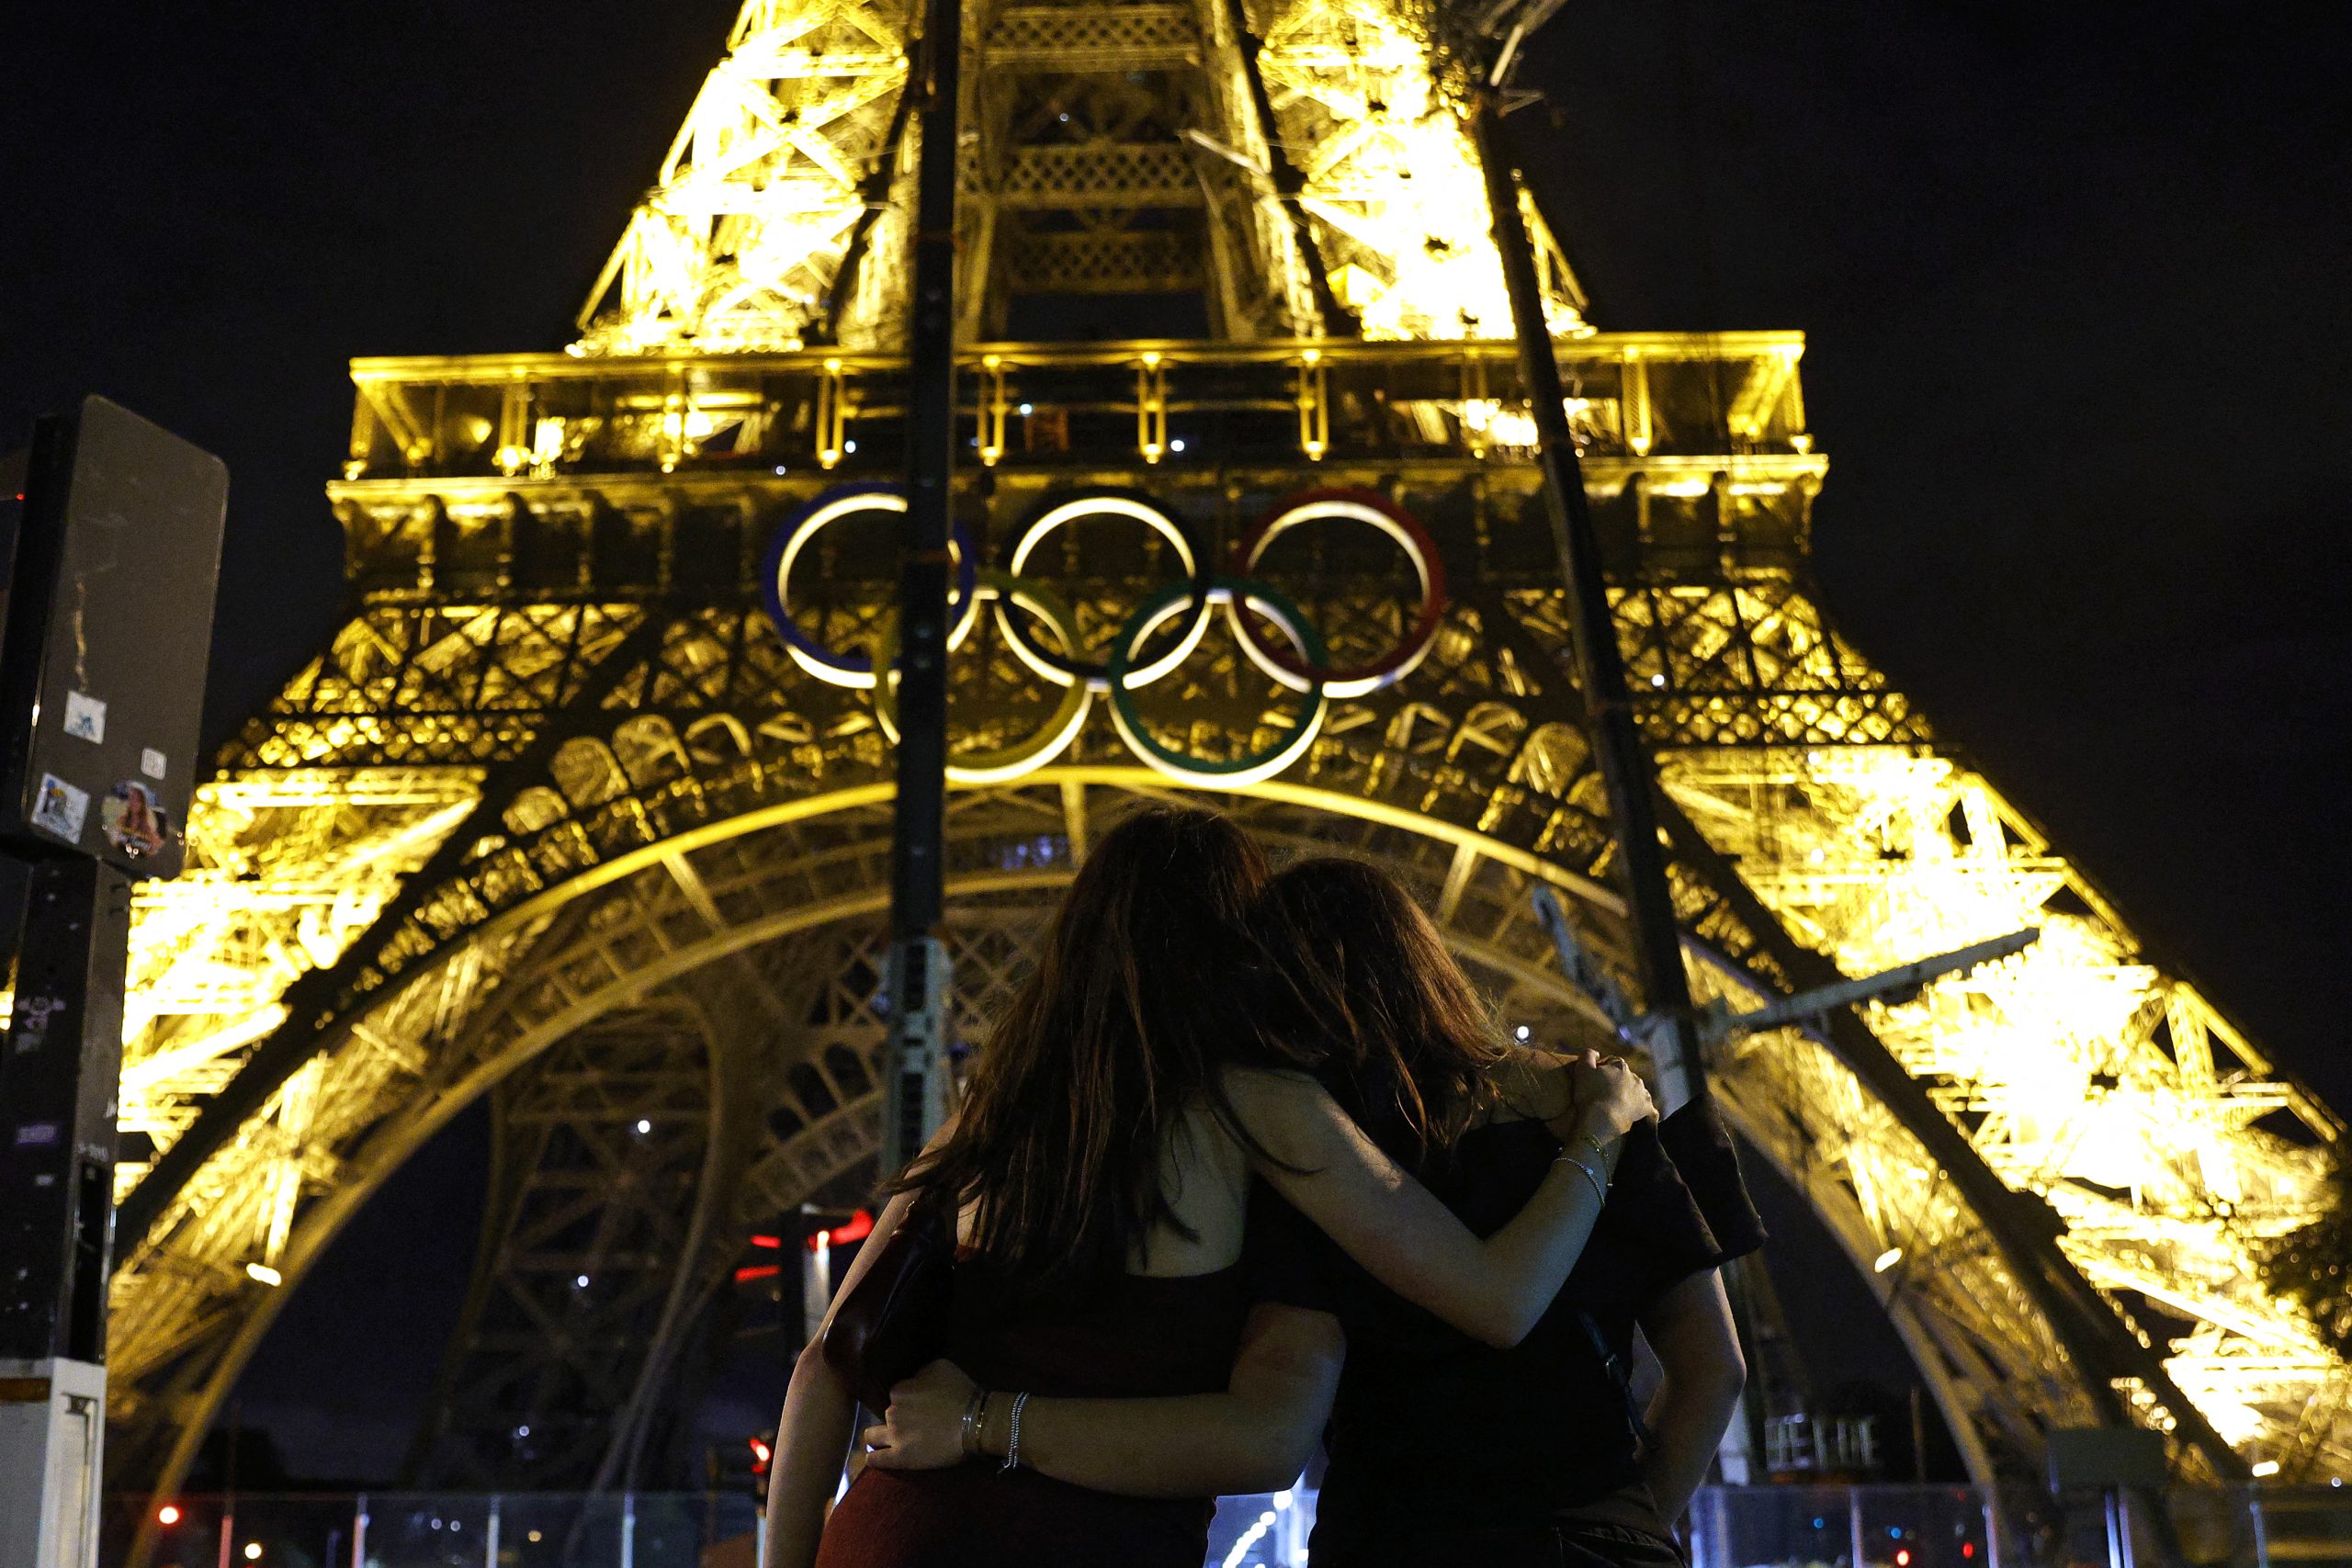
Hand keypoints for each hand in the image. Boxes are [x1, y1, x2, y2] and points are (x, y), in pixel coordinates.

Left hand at [861, 1359, 980, 1470]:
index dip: (908, 1398)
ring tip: (889, 1441)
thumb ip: (920, 1374)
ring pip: (872, 1436)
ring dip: (878, 1436)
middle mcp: (892, 1411)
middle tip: (913, 1423)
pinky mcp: (900, 1457)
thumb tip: (915, 1380)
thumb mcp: (940, 1367)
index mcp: (900, 1390)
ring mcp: (894, 1435)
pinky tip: (874, 1459)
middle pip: (887, 1413)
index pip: (897, 1393)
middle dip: (896, 1416)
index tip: (919, 1404)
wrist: (973, 1422)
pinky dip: (874, 1459)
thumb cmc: (961, 1392)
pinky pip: (877, 1460)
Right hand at [1549, 1052, 1653, 1142]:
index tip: (1594, 1081)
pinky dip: (1644, 1113)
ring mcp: (1643, 1094)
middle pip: (1625, 1078)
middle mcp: (1635, 1078)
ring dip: (1629, 1098)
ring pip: (1637, 1093)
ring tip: (1615, 1108)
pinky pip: (1649, 1111)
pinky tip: (1636, 1118)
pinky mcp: (1647, 1110)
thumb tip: (1596, 1052)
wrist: (1601, 1119)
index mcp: (1620, 1066)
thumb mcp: (1582, 1069)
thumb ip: (1588, 1055)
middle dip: (1617, 1084)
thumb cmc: (1590, 1094)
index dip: (1602, 1071)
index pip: (1612, 1063)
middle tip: (1602, 1096)